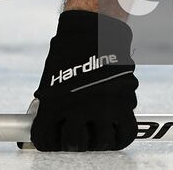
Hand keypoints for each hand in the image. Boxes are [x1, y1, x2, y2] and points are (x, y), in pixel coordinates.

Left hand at [30, 10, 137, 150]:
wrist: (93, 29)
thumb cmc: (70, 50)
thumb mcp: (52, 78)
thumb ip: (52, 103)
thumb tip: (50, 122)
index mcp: (52, 104)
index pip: (46, 139)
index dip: (51, 142)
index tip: (56, 139)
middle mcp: (75, 109)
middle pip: (75, 144)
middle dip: (77, 142)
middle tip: (81, 133)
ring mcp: (100, 107)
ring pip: (100, 143)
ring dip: (100, 140)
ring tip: (99, 131)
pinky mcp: (123, 103)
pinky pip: (125, 133)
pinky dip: (121, 137)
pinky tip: (117, 130)